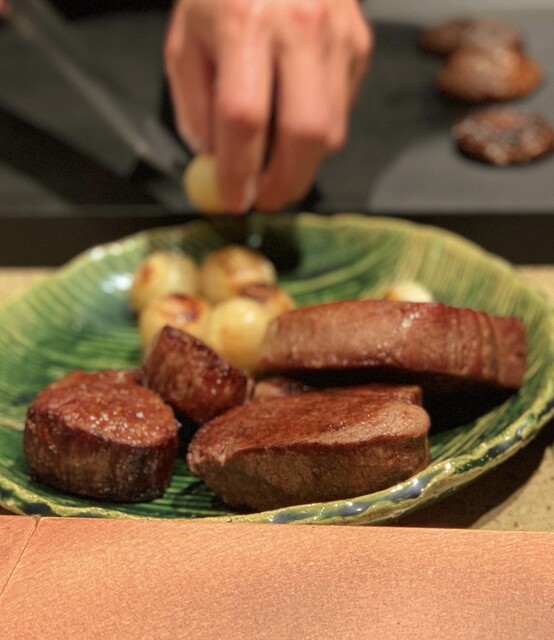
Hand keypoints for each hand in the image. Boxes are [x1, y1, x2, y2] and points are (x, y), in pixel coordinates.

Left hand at [165, 0, 371, 212]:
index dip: (239, 171)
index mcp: (244, 23)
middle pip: (305, 133)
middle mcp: (300, 26)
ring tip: (276, 165)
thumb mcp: (186, 41)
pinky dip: (318, 132)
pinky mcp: (359, 44)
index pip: (245, 119)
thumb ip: (195, 107)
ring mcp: (338, 35)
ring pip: (332, 131)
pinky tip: (295, 121)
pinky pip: (343, 110)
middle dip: (285, 183)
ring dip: (302, 164)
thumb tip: (216, 163)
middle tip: (265, 198)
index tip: (233, 198)